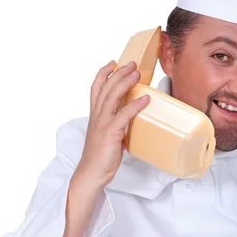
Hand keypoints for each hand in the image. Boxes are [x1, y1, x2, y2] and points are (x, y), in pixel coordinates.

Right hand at [74, 60, 149, 188]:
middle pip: (106, 87)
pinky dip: (135, 105)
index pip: (96, 88)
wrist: (91, 173)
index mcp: (94, 115)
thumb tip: (130, 118)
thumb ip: (115, 123)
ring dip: (125, 83)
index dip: (103, 73)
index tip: (113, 63)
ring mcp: (103, 123)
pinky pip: (124, 115)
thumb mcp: (106, 134)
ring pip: (112, 96)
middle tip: (132, 64)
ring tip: (137, 74)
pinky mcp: (111, 133)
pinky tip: (145, 99)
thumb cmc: (99, 156)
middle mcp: (97, 115)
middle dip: (119, 73)